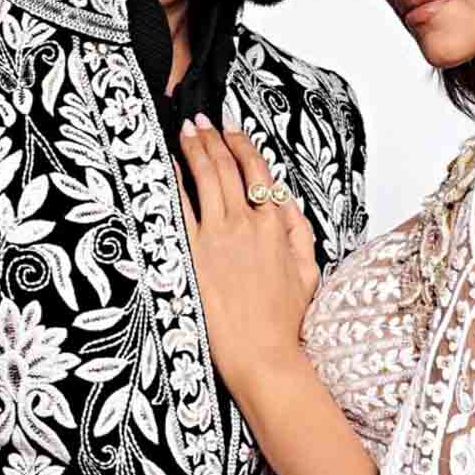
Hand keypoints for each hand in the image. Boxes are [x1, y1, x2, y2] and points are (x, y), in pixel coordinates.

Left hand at [177, 115, 318, 397]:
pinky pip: (181, 208)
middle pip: (228, 168)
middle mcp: (248, 224)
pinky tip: (167, 166)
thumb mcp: (307, 271)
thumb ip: (299, 231)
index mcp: (276, 226)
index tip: (231, 128)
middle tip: (200, 120)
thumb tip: (288, 202)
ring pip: (206, 178)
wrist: (263, 354)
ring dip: (194, 149)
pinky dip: (175, 182)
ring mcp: (220, 237)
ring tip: (185, 130)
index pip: (258, 172)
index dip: (243, 144)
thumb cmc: (285, 321)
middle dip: (213, 138)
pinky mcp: (194, 253)